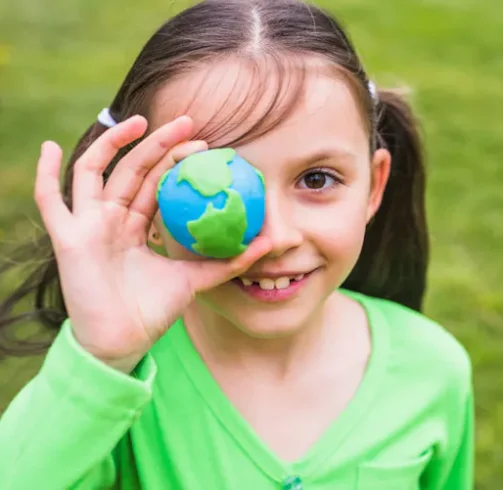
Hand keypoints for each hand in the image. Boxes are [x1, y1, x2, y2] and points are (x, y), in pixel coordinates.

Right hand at [34, 115, 270, 372]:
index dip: (176, 159)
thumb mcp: (196, 279)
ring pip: (95, 171)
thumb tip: (270, 242)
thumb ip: (228, 261)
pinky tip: (51, 147)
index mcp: (136, 224)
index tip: (205, 144)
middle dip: (158, 143)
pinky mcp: (68, 238)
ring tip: (140, 121)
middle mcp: (110, 218)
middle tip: (188, 122)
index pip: (156, 181)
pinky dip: (46, 173)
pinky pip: (50, 201)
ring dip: (113, 143)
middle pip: (132, 169)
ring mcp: (87, 224)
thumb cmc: (153, 311)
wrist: (124, 342)